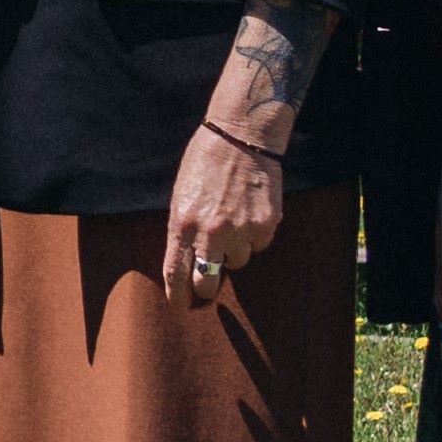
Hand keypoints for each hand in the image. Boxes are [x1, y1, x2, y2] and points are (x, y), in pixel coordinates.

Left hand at [153, 110, 288, 297]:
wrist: (241, 136)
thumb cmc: (205, 163)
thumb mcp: (181, 196)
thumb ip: (183, 230)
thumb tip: (187, 263)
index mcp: (182, 224)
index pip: (176, 274)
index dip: (178, 296)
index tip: (180, 305)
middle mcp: (211, 232)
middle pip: (208, 283)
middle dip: (207, 285)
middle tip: (209, 279)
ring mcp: (240, 230)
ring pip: (237, 262)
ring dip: (234, 250)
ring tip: (233, 220)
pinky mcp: (266, 224)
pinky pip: (259, 244)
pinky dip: (255, 235)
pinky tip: (250, 210)